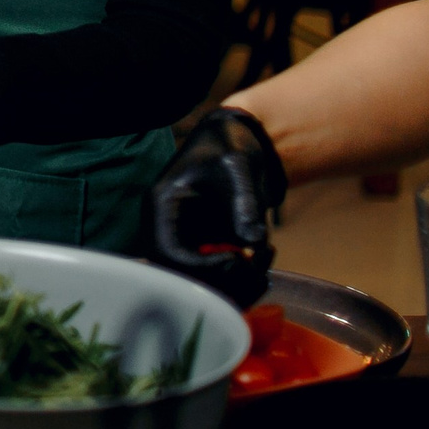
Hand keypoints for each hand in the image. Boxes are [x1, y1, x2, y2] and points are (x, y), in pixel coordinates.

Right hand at [141, 107, 286, 306]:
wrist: (235, 142)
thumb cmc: (228, 146)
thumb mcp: (237, 164)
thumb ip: (244, 200)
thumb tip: (254, 241)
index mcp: (162, 209)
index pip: (168, 254)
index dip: (200, 268)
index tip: (236, 257)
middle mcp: (169, 231)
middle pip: (183, 279)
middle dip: (224, 282)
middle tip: (258, 267)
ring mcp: (187, 243)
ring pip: (203, 286)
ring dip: (238, 285)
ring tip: (265, 258)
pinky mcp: (205, 251)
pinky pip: (219, 279)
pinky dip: (244, 279)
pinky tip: (264, 257)